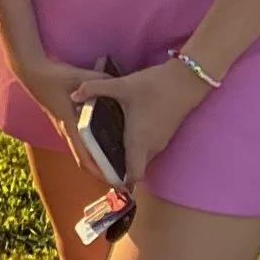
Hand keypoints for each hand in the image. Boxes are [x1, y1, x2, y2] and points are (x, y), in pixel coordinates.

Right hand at [6, 45, 117, 178]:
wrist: (31, 72)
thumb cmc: (53, 77)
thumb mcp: (80, 77)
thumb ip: (101, 82)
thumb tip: (121, 85)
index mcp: (70, 124)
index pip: (84, 156)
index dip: (99, 172)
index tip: (114, 182)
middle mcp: (65, 130)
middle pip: (83, 159)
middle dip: (99, 171)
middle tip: (119, 179)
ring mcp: (62, 126)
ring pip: (79, 150)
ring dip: (93, 161)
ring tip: (113, 165)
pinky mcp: (61, 120)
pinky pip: (77, 141)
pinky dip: (89, 149)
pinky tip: (101, 144)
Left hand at [75, 59, 209, 184]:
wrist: (188, 79)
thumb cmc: (155, 85)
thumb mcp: (121, 85)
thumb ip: (94, 89)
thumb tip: (72, 94)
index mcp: (139, 140)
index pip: (133, 175)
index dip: (118, 180)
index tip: (102, 175)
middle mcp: (152, 146)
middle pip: (134, 168)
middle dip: (117, 168)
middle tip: (96, 158)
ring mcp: (161, 141)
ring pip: (141, 158)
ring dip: (126, 156)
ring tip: (105, 145)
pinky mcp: (165, 134)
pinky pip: (148, 149)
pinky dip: (136, 147)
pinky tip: (122, 132)